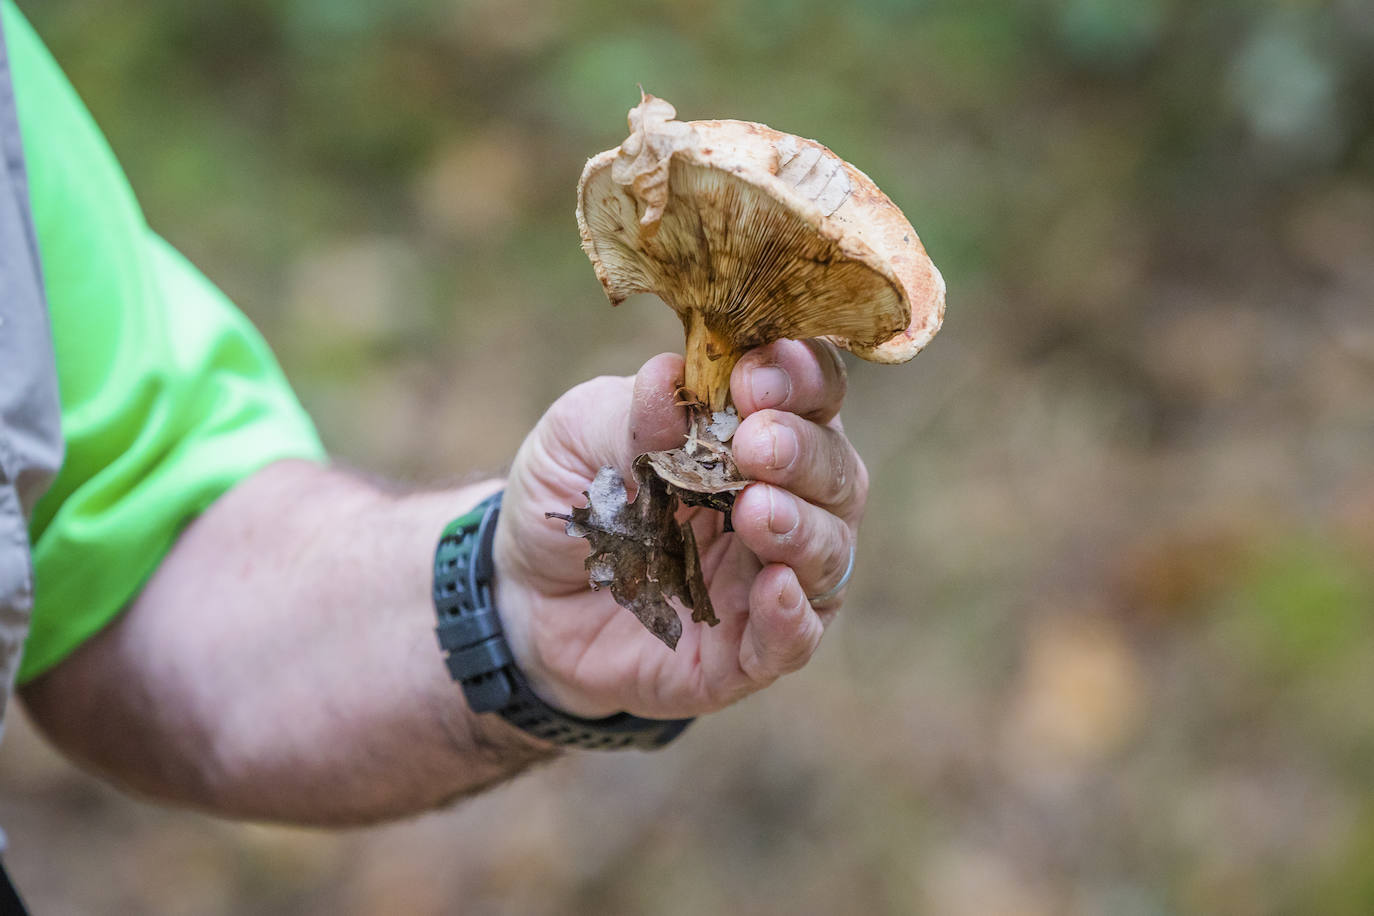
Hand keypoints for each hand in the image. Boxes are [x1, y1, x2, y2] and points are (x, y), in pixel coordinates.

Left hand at [494, 339, 867, 719]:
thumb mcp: (579, 436)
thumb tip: (670, 376)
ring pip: (829, 553)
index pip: (810, 393)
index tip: (753, 378)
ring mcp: (769, 578)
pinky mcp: (747, 652)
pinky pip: (794, 638)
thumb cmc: (574, 498)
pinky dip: (792, 615)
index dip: (797, 379)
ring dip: (804, 529)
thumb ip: (632, 414)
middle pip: (836, 472)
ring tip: (758, 512)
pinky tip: (775, 587)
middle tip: (758, 445)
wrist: (522, 599)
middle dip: (805, 453)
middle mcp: (783, 500)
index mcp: (753, 431)